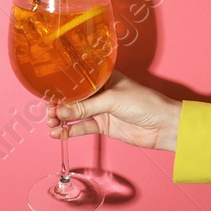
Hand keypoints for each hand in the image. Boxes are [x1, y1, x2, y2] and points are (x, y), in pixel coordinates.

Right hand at [46, 72, 182, 151]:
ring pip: (75, 114)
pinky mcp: (103, 126)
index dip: (62, 87)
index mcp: (103, 77)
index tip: (47, 94)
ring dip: (61, 119)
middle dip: (58, 104)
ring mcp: (101, 109)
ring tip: (51, 124)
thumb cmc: (145, 103)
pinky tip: (57, 133)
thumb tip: (61, 111)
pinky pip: (82, 127)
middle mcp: (100, 92)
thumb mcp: (113, 100)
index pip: (77, 80)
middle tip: (48, 112)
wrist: (163, 125)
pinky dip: (70, 131)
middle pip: (73, 98)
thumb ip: (86, 107)